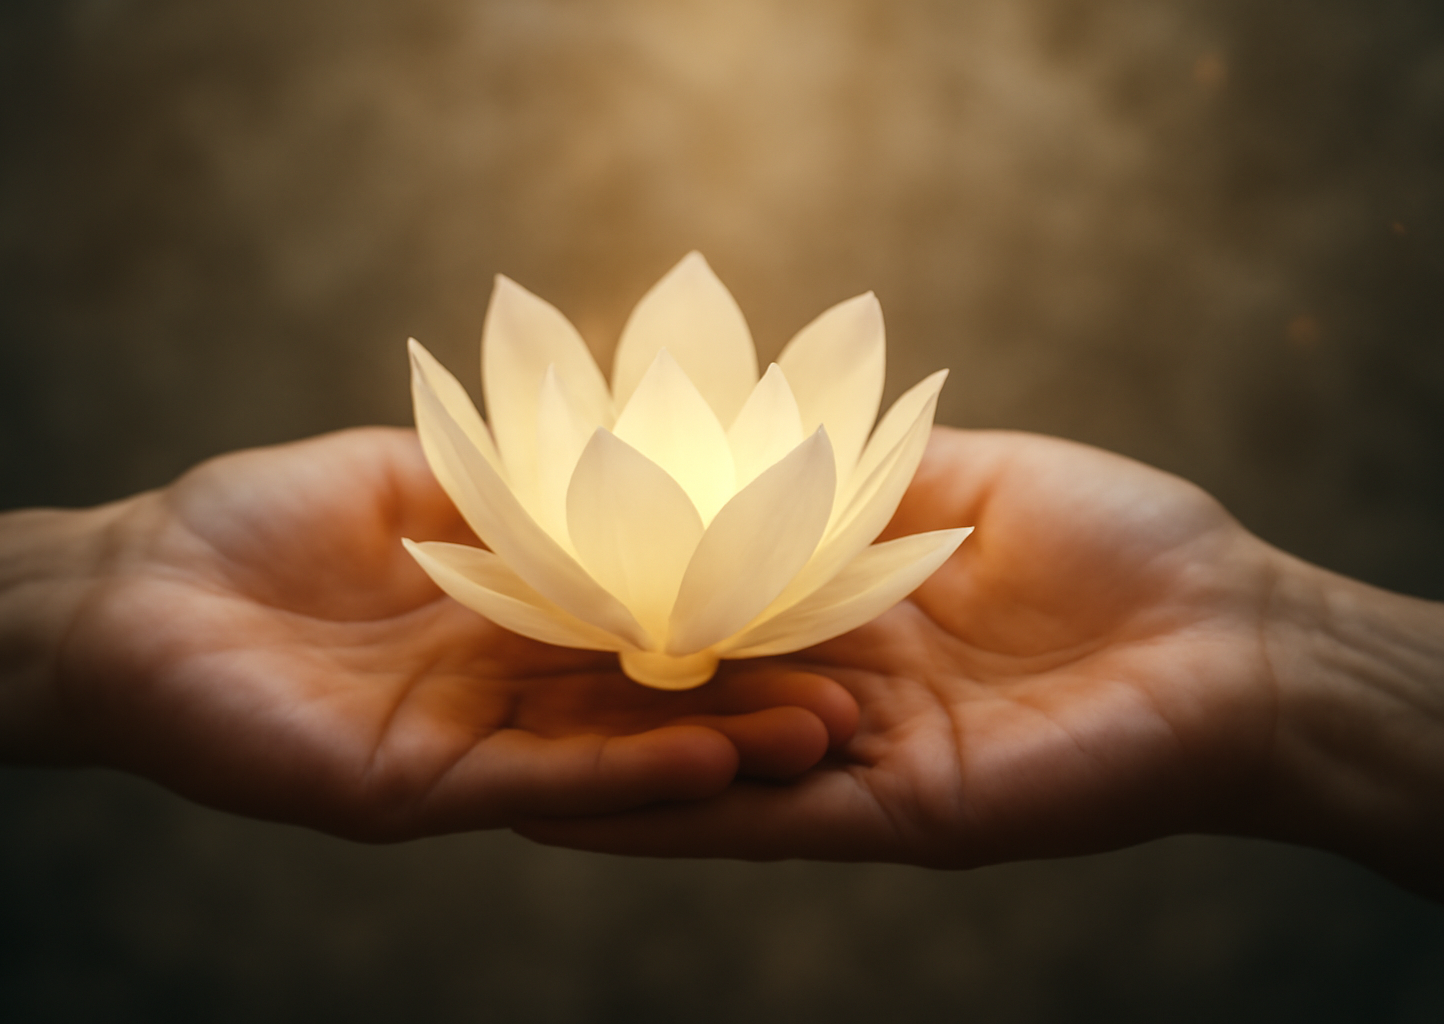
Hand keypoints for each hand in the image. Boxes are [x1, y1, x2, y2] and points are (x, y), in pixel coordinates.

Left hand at [43, 428, 853, 839]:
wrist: (127, 594)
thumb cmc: (259, 525)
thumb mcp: (418, 475)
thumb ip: (518, 470)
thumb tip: (628, 428)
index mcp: (513, 622)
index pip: (648, 618)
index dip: (735, 610)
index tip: (832, 591)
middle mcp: (508, 698)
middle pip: (651, 699)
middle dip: (755, 692)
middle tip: (871, 686)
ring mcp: (469, 752)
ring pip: (616, 754)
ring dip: (719, 750)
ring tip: (827, 735)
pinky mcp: (419, 792)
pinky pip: (538, 783)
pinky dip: (627, 776)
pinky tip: (711, 762)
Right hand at [522, 427, 1292, 864]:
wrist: (1233, 640)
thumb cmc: (1119, 543)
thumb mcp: (966, 478)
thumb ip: (861, 467)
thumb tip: (758, 426)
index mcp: (852, 617)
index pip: (706, 610)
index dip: (617, 598)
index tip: (518, 579)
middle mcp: (838, 698)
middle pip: (689, 696)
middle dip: (585, 694)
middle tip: (455, 680)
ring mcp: (858, 765)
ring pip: (701, 770)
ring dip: (594, 770)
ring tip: (469, 763)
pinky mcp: (894, 816)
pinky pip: (762, 823)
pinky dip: (665, 818)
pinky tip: (561, 811)